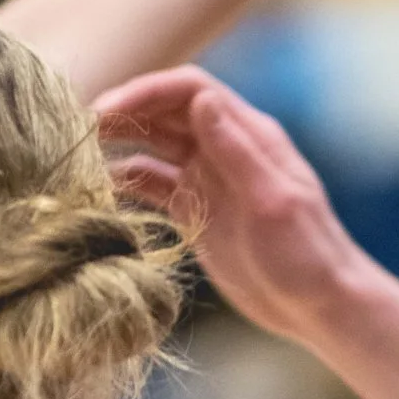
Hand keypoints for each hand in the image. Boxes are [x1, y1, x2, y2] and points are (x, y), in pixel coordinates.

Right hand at [93, 64, 364, 342]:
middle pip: (167, 114)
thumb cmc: (307, 255)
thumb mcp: (272, 201)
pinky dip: (127, 184)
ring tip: (79, 156)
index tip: (107, 110)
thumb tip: (201, 100)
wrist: (321, 306)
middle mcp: (225, 150)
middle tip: (78, 129)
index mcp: (249, 135)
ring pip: (156, 148)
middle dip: (124, 114)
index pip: (191, 91)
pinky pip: (155, 187)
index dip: (147, 92)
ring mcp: (210, 180)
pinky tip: (99, 191)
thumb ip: (236, 151)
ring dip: (120, 145)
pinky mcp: (198, 213)